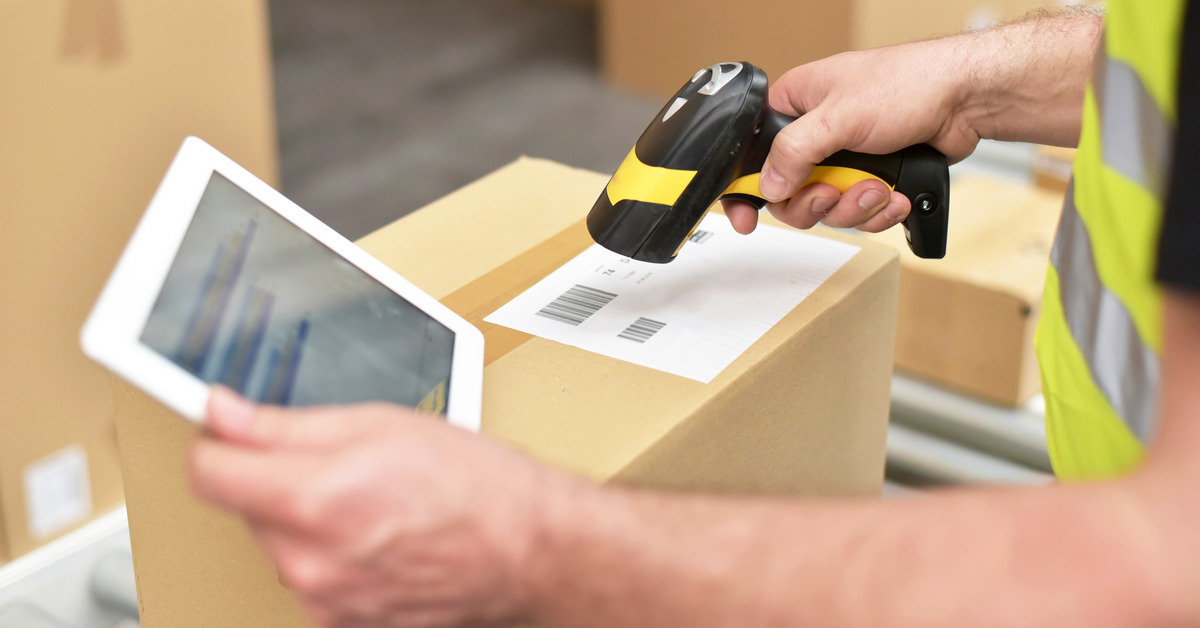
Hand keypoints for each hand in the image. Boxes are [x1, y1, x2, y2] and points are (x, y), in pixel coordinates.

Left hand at [188, 387, 570, 627]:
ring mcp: (324, 601)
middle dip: (274, 479)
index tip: (230, 432)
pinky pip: (309, 578)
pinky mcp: (341, 625)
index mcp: (310, 500)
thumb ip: (285, 423)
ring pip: (278, 544)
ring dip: (304, 520)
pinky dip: (329, 556)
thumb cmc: (474, 486)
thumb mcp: (380, 424)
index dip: (218, 442)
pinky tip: (375, 537)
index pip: (207, 473)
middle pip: (244, 507)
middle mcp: (307, 562)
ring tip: (368, 501)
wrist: (527, 551)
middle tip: (336, 462)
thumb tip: (223, 414)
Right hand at [724, 38, 982, 235]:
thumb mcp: (838, 116)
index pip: (754, 154)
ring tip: (877, 189)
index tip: (745, 219)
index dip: (746, 189)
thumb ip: (794, 151)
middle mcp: (816, 134)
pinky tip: (894, 195)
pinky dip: (878, 211)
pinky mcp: (871, 178)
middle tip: (833, 193)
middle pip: (790, 194)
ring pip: (827, 209)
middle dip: (817, 202)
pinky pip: (859, 213)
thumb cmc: (908, 83)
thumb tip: (768, 185)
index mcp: (795, 106)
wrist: (965, 99)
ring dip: (854, 207)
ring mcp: (844, 159)